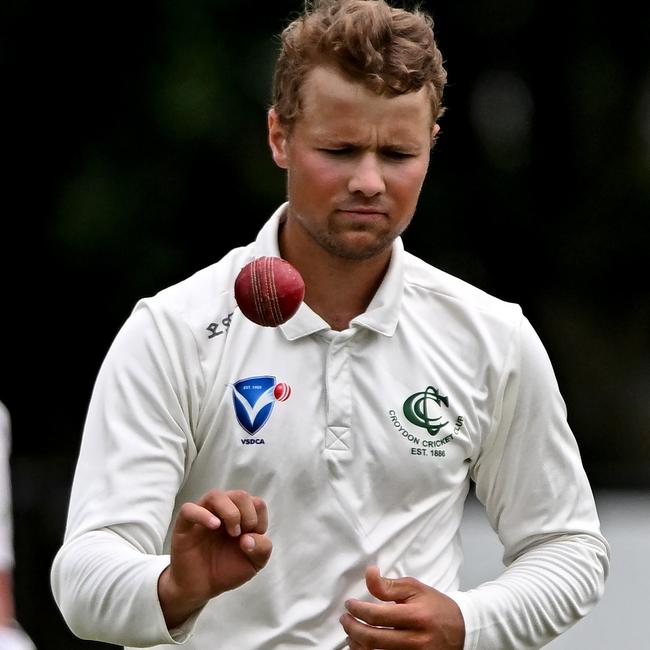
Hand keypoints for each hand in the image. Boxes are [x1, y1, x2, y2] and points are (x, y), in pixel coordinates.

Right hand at [158, 489, 271, 628]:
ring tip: (233, 532)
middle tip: (241, 536)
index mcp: (241, 515)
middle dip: (247, 515)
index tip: (253, 540)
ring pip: (216, 495)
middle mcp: (222, 511)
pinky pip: (189, 509)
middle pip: (240, 495)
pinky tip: (214, 526)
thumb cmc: (227, 570)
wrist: (201, 588)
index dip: (259, 521)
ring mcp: (203, 515)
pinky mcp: (184, 525)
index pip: (256, 502)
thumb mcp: (254, 563)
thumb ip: (262, 548)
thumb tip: (249, 537)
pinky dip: (202, 514)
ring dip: (230, 512)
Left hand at [340, 566, 464, 649]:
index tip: (349, 604)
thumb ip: (389, 585)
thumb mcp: (414, 588)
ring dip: (358, 645)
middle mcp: (416, 640)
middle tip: (345, 619)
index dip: (358, 610)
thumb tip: (369, 573)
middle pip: (374, 639)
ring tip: (351, 633)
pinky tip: (363, 645)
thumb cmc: (435, 606)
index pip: (378, 616)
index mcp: (416, 616)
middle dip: (353, 628)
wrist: (462, 629)